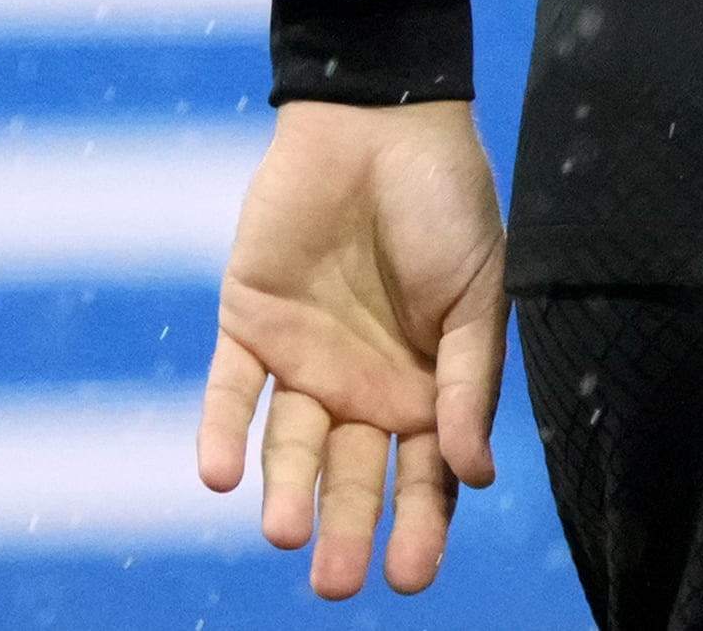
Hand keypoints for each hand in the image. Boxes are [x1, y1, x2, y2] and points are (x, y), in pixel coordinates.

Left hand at [197, 100, 508, 597]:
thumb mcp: (480, 291)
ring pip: (289, 445)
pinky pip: (229, 393)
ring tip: (284, 531)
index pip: (425, 473)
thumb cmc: (448, 204)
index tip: (409, 577)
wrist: (380, 121)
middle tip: (336, 581)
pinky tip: (222, 476)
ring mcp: (305, 358)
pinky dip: (222, 433)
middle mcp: (364, 384)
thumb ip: (469, 381)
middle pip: (354, 474)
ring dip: (285, 490)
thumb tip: (473, 473)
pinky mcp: (248, 325)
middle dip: (348, 529)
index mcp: (429, 383)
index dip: (421, 524)